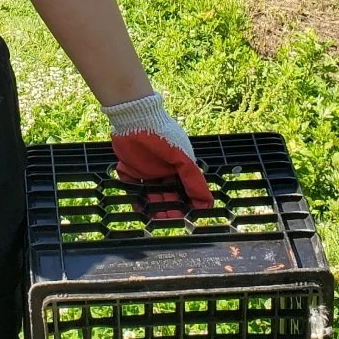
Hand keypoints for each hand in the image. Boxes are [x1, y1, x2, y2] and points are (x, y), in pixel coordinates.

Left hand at [104, 92, 212, 210]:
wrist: (135, 119)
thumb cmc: (162, 135)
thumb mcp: (182, 158)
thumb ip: (193, 180)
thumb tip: (207, 203)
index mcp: (180, 166)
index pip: (185, 190)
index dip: (186, 203)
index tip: (186, 216)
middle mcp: (164, 170)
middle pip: (168, 194)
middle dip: (169, 208)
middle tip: (169, 219)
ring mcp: (148, 171)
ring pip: (151, 194)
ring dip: (154, 206)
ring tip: (155, 217)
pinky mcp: (131, 170)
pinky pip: (134, 188)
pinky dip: (137, 199)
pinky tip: (141, 208)